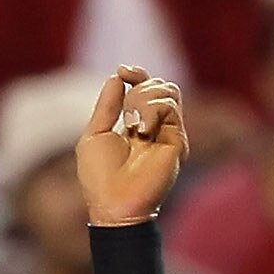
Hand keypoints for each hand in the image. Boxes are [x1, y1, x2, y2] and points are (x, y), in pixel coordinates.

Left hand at [76, 66, 187, 225]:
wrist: (113, 202)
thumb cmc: (99, 176)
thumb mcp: (95, 134)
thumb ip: (107, 106)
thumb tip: (116, 77)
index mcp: (133, 124)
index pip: (144, 88)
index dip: (136, 74)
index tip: (123, 71)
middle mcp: (154, 126)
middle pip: (158, 85)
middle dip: (138, 89)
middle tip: (125, 115)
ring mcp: (168, 132)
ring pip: (168, 91)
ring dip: (144, 100)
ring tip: (132, 125)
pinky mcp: (178, 139)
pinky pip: (169, 106)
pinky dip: (151, 110)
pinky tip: (141, 130)